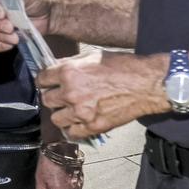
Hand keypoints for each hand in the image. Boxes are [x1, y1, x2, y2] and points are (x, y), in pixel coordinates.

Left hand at [38, 49, 157, 140]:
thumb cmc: (123, 67)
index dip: (45, 80)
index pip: (41, 79)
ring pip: (56, 118)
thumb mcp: (92, 56)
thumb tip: (55, 68)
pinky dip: (74, 127)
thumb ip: (71, 64)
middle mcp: (71, 92)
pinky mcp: (93, 126)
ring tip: (71, 109)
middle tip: (62, 95)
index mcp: (69, 72)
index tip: (49, 83)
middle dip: (53, 97)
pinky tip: (80, 120)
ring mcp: (81, 112)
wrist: (146, 84)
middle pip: (46, 100)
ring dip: (62, 114)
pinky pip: (72, 132)